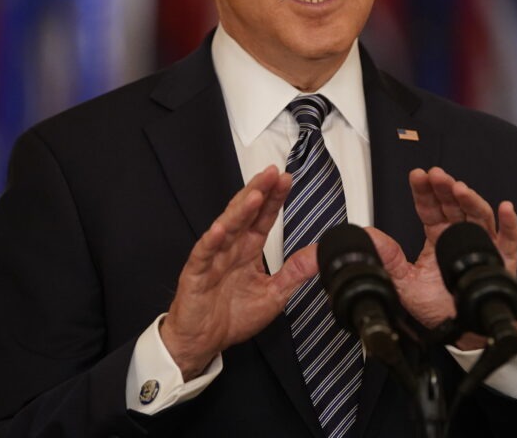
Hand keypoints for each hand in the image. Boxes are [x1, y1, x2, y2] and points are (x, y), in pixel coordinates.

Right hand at [160, 166, 316, 377]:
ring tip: (255, 194)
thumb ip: (295, 272)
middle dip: (259, 192)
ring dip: (240, 211)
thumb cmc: (231, 317)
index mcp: (248, 250)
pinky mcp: (196, 274)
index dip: (274, 199)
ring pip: (227, 228)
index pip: (263, 218)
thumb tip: (320, 255)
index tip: (287, 179)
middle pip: (245, 214)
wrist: (202, 342)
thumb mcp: (274, 294)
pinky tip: (220, 229)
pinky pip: (204, 254)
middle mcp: (231, 248)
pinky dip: (212, 241)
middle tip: (273, 174)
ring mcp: (213, 258)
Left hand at [366, 167, 516, 346]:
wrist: (462, 332)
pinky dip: (509, 223)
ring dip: (471, 200)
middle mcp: (460, 235)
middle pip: (454, 205)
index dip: (424, 192)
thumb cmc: (438, 308)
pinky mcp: (504, 260)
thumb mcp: (406, 284)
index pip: (429, 208)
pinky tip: (505, 208)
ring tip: (460, 189)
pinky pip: (509, 239)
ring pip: (479, 216)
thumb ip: (389, 260)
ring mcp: (484, 244)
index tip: (418, 176)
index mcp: (437, 237)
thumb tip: (368, 236)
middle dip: (445, 188)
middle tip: (436, 176)